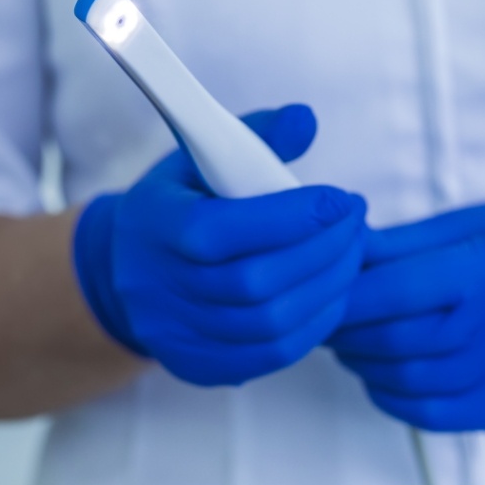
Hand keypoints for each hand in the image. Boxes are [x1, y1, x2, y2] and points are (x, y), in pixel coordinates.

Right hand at [74, 104, 366, 385]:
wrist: (127, 269)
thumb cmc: (179, 204)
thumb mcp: (202, 157)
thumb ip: (256, 135)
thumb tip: (307, 120)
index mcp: (155, 226)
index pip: (224, 230)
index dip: (292, 217)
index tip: (341, 199)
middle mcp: (158, 288)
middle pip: (256, 283)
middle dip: (324, 250)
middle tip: (356, 222)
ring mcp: (177, 335)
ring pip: (271, 324)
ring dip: (328, 287)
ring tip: (353, 253)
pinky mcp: (199, 365)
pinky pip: (272, 355)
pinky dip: (315, 324)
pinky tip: (333, 292)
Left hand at [328, 193, 484, 429]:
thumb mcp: (466, 222)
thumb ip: (400, 243)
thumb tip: (340, 251)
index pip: (398, 290)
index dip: (346, 296)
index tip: (320, 293)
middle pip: (398, 340)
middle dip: (345, 332)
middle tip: (325, 319)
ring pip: (411, 381)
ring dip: (363, 365)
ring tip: (348, 344)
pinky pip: (438, 416)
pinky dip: (394, 399)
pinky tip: (380, 376)